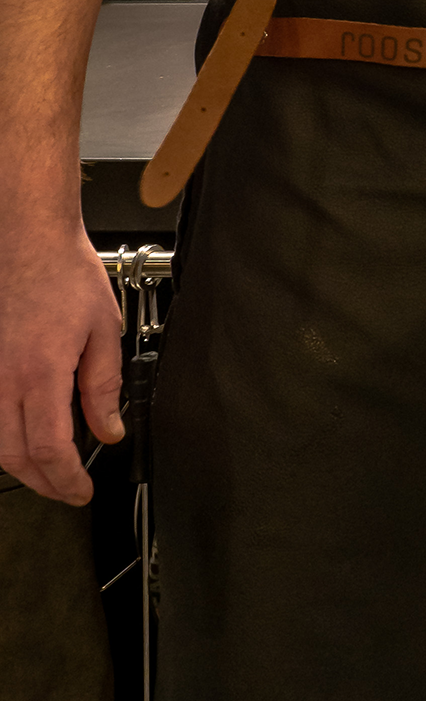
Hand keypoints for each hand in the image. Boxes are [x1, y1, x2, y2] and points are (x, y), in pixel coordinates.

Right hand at [0, 224, 124, 504]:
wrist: (26, 242)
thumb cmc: (65, 276)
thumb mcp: (103, 330)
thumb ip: (103, 386)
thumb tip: (108, 430)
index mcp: (41, 372)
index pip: (50, 448)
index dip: (66, 479)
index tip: (81, 491)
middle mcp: (3, 379)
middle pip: (14, 455)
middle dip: (43, 482)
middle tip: (68, 488)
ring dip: (20, 464)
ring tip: (49, 470)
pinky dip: (2, 437)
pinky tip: (21, 438)